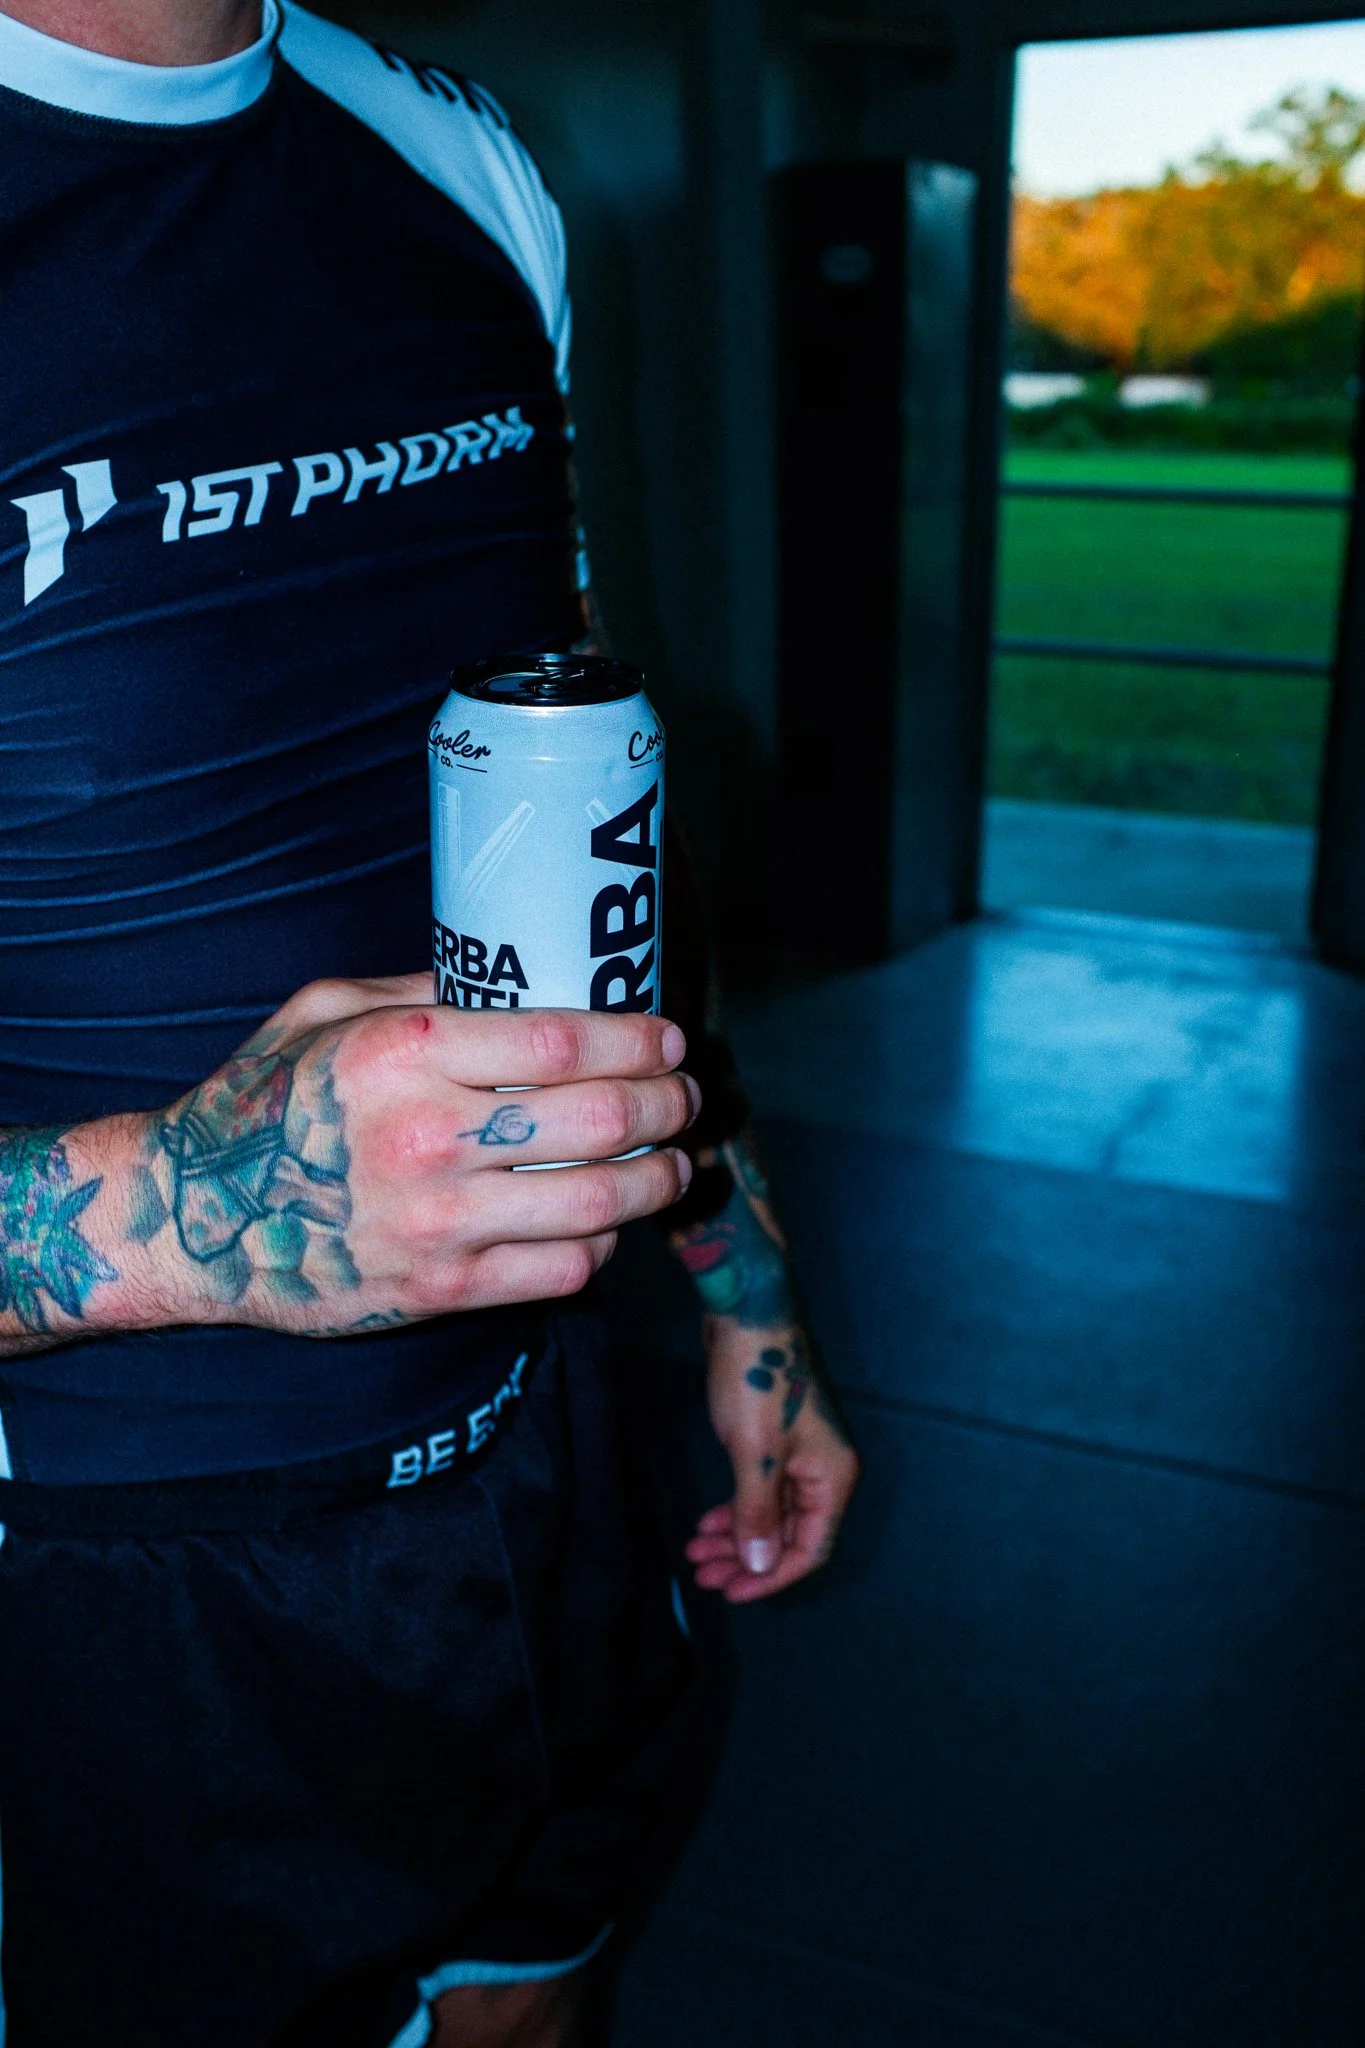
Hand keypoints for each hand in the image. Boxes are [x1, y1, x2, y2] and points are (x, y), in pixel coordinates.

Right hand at [2, 972, 697, 1351]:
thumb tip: (525, 975)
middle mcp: (429, 1137)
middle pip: (602, 1121)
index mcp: (406, 1053)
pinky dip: (603, 1245)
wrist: (189, 1219)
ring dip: (658, 1180)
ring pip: (601, 1204)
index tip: (671, 1039)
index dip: (639, 1041)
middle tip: (687, 1097)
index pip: (565, 1042)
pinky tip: (607, 1222)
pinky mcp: (442, 1290)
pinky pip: (563, 1271)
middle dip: (669, 1106)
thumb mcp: (328, 1010)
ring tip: (673, 1161)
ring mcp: (439, 1222)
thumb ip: (426, 988)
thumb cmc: (264, 1101)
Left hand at [685, 1315, 859, 1602]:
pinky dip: (737, 1508)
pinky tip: (708, 1521)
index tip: (730, 1591)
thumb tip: (759, 1564)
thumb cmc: (757, 1380)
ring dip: (736, 1535)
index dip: (771, 1577)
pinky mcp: (778, 1439)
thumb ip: (758, 1513)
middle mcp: (824, 1470)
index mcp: (832, 1478)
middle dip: (746, 1558)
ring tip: (696, 1551)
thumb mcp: (754, 1454)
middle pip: (790, 1535)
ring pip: (772, 1513)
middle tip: (703, 1574)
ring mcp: (801, 1453)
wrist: (748, 1314)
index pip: (811, 1549)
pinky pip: (761, 1489)